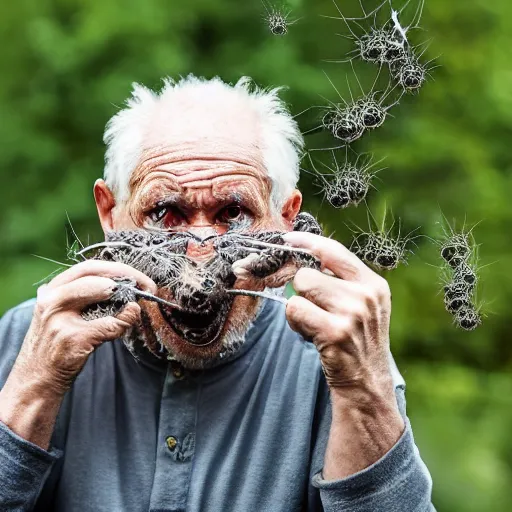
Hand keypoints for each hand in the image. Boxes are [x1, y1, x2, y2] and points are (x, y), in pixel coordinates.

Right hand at [13, 260, 156, 396]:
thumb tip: (124, 292)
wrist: (34, 383)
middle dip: (126, 274)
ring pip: (101, 290)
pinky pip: (108, 324)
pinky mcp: (72, 340)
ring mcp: (59, 319)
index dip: (117, 268)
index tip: (137, 276)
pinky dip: (124, 321)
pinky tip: (129, 322)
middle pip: (94, 272)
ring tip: (137, 301)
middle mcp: (52, 300)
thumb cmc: (55, 348)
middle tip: (147, 285)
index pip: (87, 267)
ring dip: (125, 293)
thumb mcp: (61, 316)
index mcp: (51, 291)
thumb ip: (83, 300)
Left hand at [284, 231, 404, 477]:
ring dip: (297, 306)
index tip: (287, 239)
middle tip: (310, 307)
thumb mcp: (360, 305)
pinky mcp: (335, 332)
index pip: (333, 250)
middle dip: (300, 289)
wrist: (367, 384)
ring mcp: (352, 313)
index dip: (306, 242)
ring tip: (313, 323)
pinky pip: (295, 309)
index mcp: (373, 283)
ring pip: (300, 288)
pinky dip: (295, 322)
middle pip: (308, 272)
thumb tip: (301, 254)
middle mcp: (365, 295)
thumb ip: (339, 280)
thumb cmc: (356, 341)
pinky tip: (311, 335)